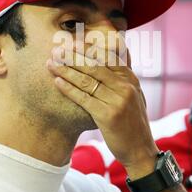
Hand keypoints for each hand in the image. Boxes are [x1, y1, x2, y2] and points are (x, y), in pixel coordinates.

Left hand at [47, 41, 158, 178]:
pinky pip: (83, 98)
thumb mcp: (134, 95)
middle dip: (73, 56)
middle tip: (56, 50)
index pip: (107, 57)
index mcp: (131, 79)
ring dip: (66, 70)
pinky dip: (69, 89)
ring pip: (87, 81)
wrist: (140, 149)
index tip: (71, 42)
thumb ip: (123, 78)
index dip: (87, 48)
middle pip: (94, 66)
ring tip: (52, 63)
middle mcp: (125, 87)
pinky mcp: (107, 115)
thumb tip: (114, 57)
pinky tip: (57, 82)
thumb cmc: (133, 122)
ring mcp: (117, 101)